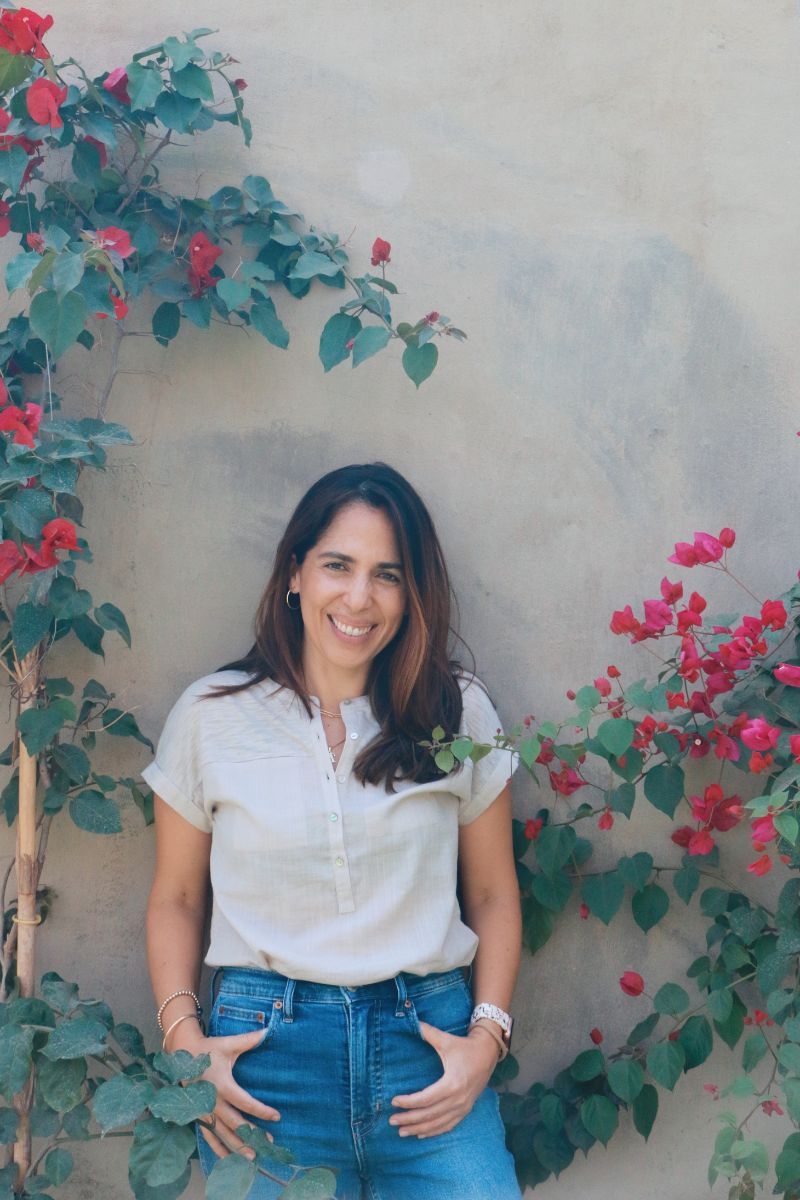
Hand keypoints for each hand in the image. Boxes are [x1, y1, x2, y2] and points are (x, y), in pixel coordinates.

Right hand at [176, 1025, 280, 1159]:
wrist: (182, 1054)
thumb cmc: (209, 1049)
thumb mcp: (228, 1044)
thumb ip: (248, 1040)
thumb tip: (269, 1031)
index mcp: (222, 1085)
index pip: (245, 1102)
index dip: (261, 1111)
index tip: (277, 1116)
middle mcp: (212, 1102)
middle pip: (234, 1124)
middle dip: (252, 1135)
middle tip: (269, 1143)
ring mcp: (203, 1112)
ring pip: (222, 1134)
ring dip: (237, 1147)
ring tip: (253, 1158)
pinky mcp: (198, 1116)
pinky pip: (208, 1136)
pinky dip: (218, 1149)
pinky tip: (228, 1159)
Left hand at [389, 1022, 498, 1138]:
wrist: (488, 1053)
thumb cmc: (465, 1047)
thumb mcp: (446, 1040)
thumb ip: (428, 1032)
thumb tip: (411, 1021)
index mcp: (452, 1083)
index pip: (425, 1098)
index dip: (408, 1102)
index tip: (394, 1101)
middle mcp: (458, 1099)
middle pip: (429, 1114)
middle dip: (409, 1119)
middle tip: (392, 1121)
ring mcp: (463, 1107)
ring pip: (438, 1123)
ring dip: (419, 1128)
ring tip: (402, 1132)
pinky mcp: (466, 1110)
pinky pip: (448, 1125)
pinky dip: (434, 1131)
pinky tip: (421, 1133)